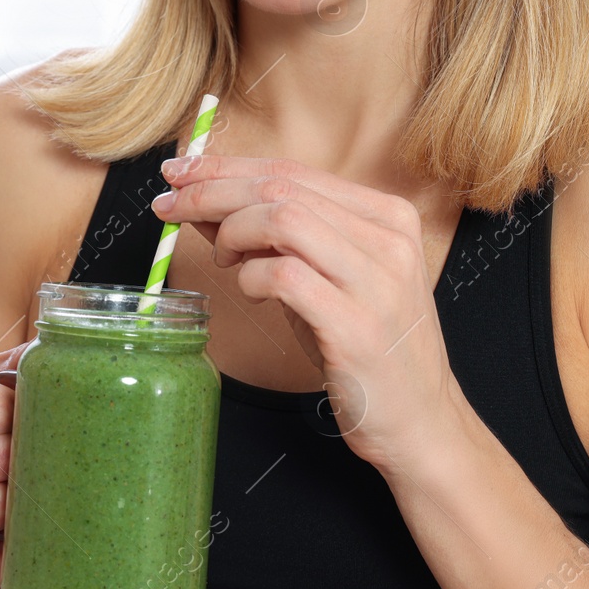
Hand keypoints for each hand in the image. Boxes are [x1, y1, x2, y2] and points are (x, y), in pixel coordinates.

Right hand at [0, 343, 25, 587]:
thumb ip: (3, 370)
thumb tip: (51, 344)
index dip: (25, 411)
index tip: (36, 417)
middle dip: (30, 456)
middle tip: (43, 457)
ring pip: (0, 503)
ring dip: (25, 497)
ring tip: (29, 490)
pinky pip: (3, 552)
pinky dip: (22, 540)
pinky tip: (20, 530)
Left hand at [152, 154, 457, 476]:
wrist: (420, 422)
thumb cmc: (365, 348)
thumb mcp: (325, 278)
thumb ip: (276, 239)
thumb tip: (205, 203)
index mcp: (386, 216)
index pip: (292, 169)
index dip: (226, 166)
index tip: (179, 172)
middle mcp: (388, 239)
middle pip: (281, 187)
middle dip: (211, 191)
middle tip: (168, 205)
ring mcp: (376, 283)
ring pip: (283, 218)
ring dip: (232, 231)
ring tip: (223, 258)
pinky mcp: (357, 328)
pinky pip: (285, 277)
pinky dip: (251, 277)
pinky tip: (248, 289)